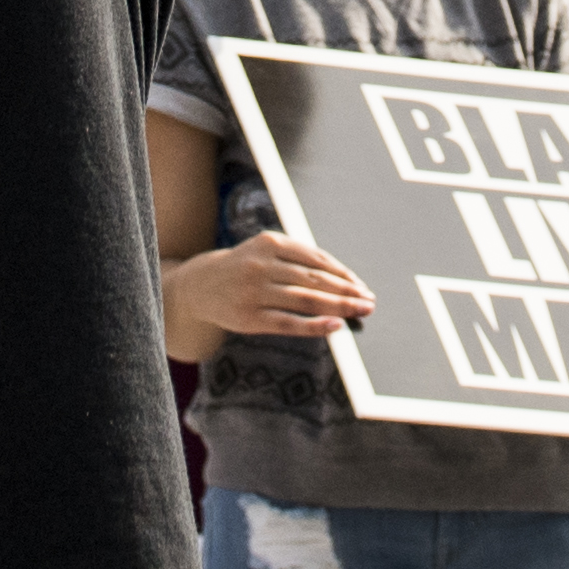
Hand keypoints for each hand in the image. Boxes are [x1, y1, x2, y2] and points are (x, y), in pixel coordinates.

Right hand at [172, 232, 373, 339]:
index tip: (361, 286)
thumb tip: (344, 281)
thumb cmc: (244, 268)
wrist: (199, 286)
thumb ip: (299, 261)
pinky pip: (288, 323)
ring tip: (360, 311)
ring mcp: (255, 292)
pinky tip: (335, 326)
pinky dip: (314, 325)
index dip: (343, 274)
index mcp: (271, 243)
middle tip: (369, 301)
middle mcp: (262, 265)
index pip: (316, 259)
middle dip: (346, 291)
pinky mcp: (250, 318)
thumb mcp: (266, 252)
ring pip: (306, 300)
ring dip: (338, 306)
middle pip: (315, 279)